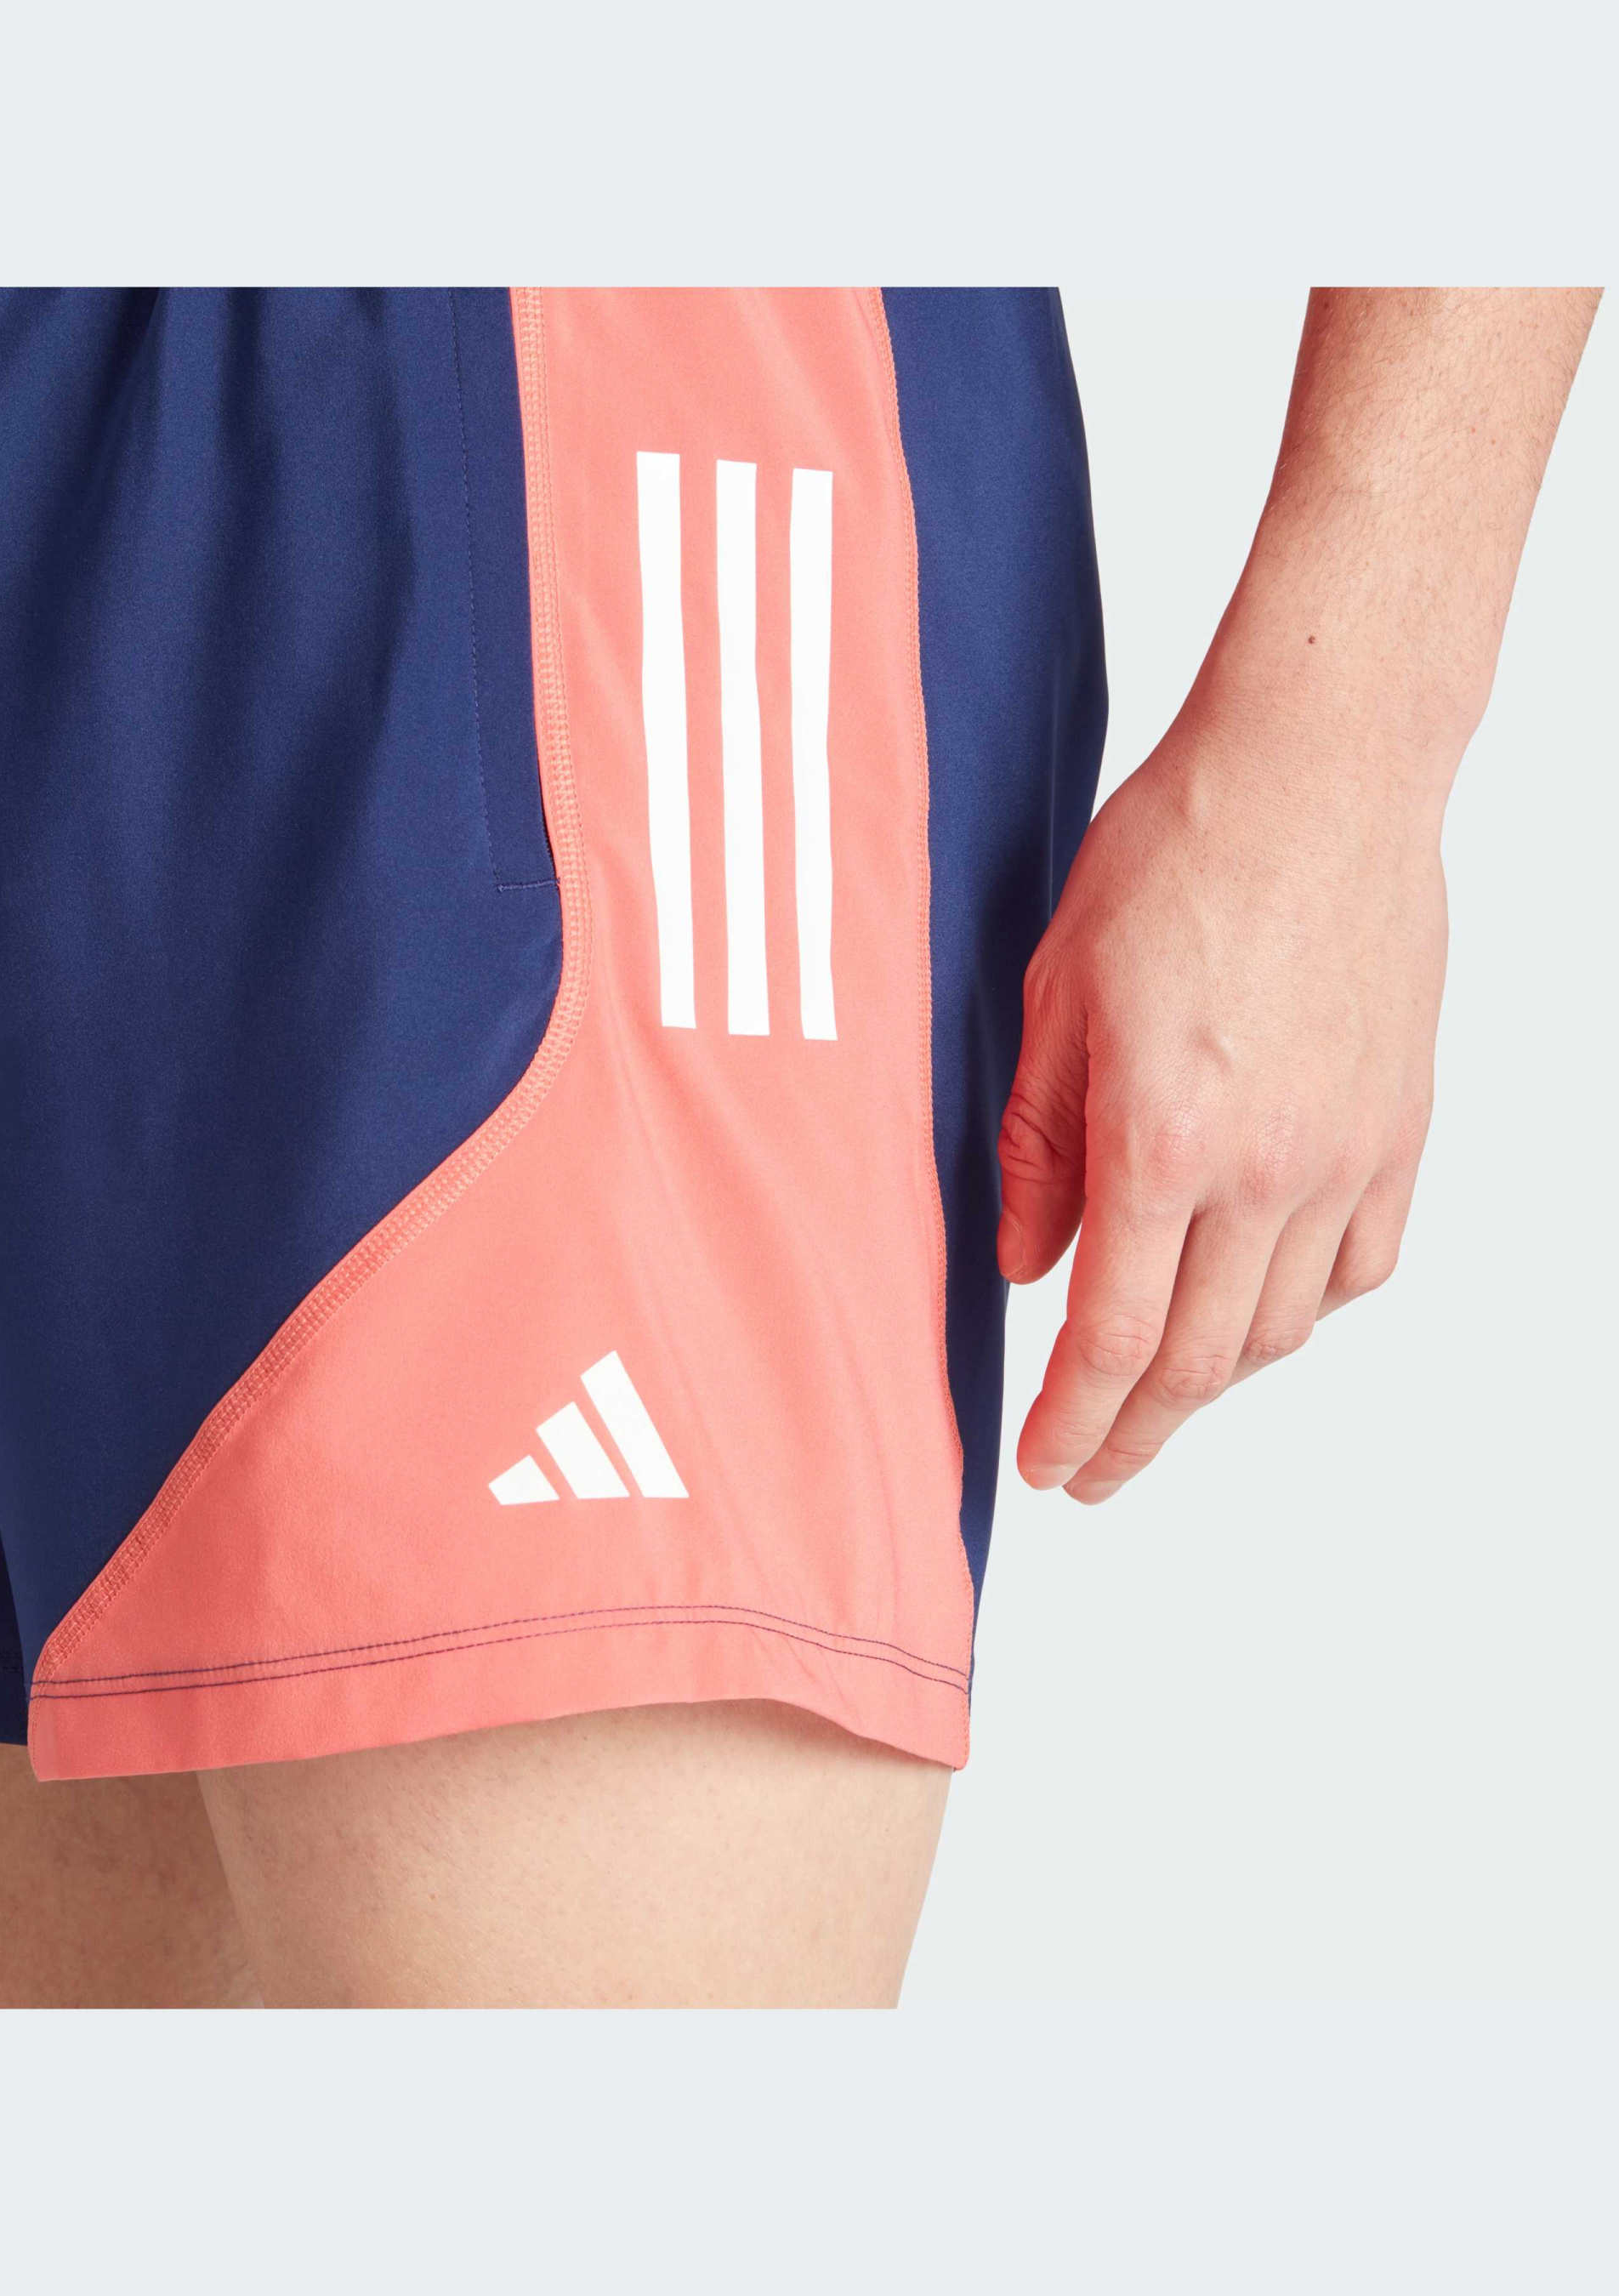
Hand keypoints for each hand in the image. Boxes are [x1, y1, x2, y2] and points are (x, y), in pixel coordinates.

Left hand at [997, 704, 1447, 1501]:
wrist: (1318, 773)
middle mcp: (1265, 1171)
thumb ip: (1038, 1147)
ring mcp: (1347, 1156)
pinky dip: (1304, 1311)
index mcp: (1160, 1143)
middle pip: (1196, 1363)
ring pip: (1281, 1329)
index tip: (1048, 1468)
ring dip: (1211, 1382)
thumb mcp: (1054, 996)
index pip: (1109, 1340)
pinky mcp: (1401, 1128)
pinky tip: (1261, 1307)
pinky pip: (1360, 1268)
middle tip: (1093, 1472)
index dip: (1073, 1424)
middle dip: (1133, 1435)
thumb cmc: (1176, 857)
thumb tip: (1028, 1267)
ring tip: (1158, 1389)